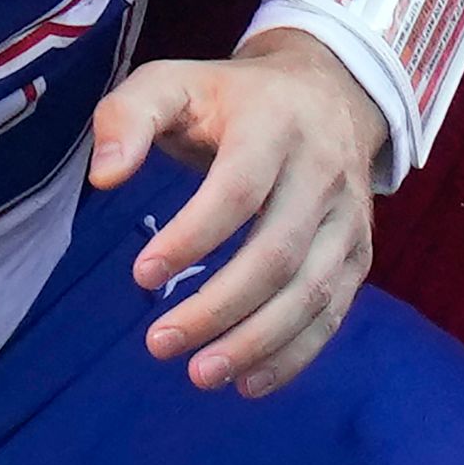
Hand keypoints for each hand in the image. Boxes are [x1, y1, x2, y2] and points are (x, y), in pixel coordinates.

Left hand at [84, 26, 381, 398]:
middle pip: (277, 253)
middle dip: (218, 307)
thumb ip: (126, 117)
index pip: (239, 189)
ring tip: (199, 374)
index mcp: (275, 125)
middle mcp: (324, 171)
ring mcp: (348, 217)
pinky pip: (333, 312)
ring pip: (311, 292)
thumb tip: (104, 176)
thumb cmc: (231, 98)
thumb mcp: (172, 82)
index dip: (193, 236)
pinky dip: (294, 355)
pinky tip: (248, 382)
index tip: (142, 275)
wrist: (329, 93)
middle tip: (159, 343)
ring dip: (256, 342)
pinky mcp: (359, 252)